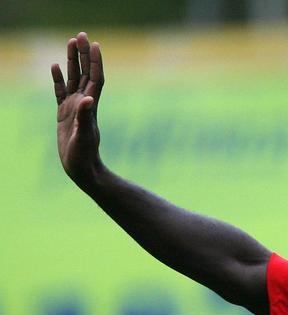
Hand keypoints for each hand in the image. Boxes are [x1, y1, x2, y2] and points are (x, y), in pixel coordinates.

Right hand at [51, 32, 104, 182]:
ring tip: (70, 42)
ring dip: (72, 61)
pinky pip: (60, 91)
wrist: (81, 168)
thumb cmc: (84, 154)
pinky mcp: (63, 113)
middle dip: (83, 55)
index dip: (95, 62)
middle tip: (81, 36)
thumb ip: (85, 117)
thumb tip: (88, 99)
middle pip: (85, 73)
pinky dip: (58, 78)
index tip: (95, 44)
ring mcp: (73, 107)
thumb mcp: (84, 135)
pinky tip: (55, 66)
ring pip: (73, 78)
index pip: (95, 78)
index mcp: (90, 106)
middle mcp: (84, 103)